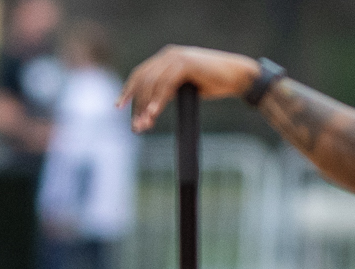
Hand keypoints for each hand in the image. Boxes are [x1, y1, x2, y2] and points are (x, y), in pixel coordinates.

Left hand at [118, 45, 260, 130]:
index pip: (140, 74)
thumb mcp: (183, 87)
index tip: (119, 107)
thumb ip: (166, 90)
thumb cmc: (212, 83)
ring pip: (152, 84)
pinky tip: (153, 114)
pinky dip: (158, 102)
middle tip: (136, 127)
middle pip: (143, 81)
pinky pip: (166, 85)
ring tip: (144, 126)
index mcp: (165, 58)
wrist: (235, 77)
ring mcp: (177, 57)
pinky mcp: (185, 64)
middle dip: (137, 106)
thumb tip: (149, 107)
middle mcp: (168, 55)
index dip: (128, 90)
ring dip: (146, 107)